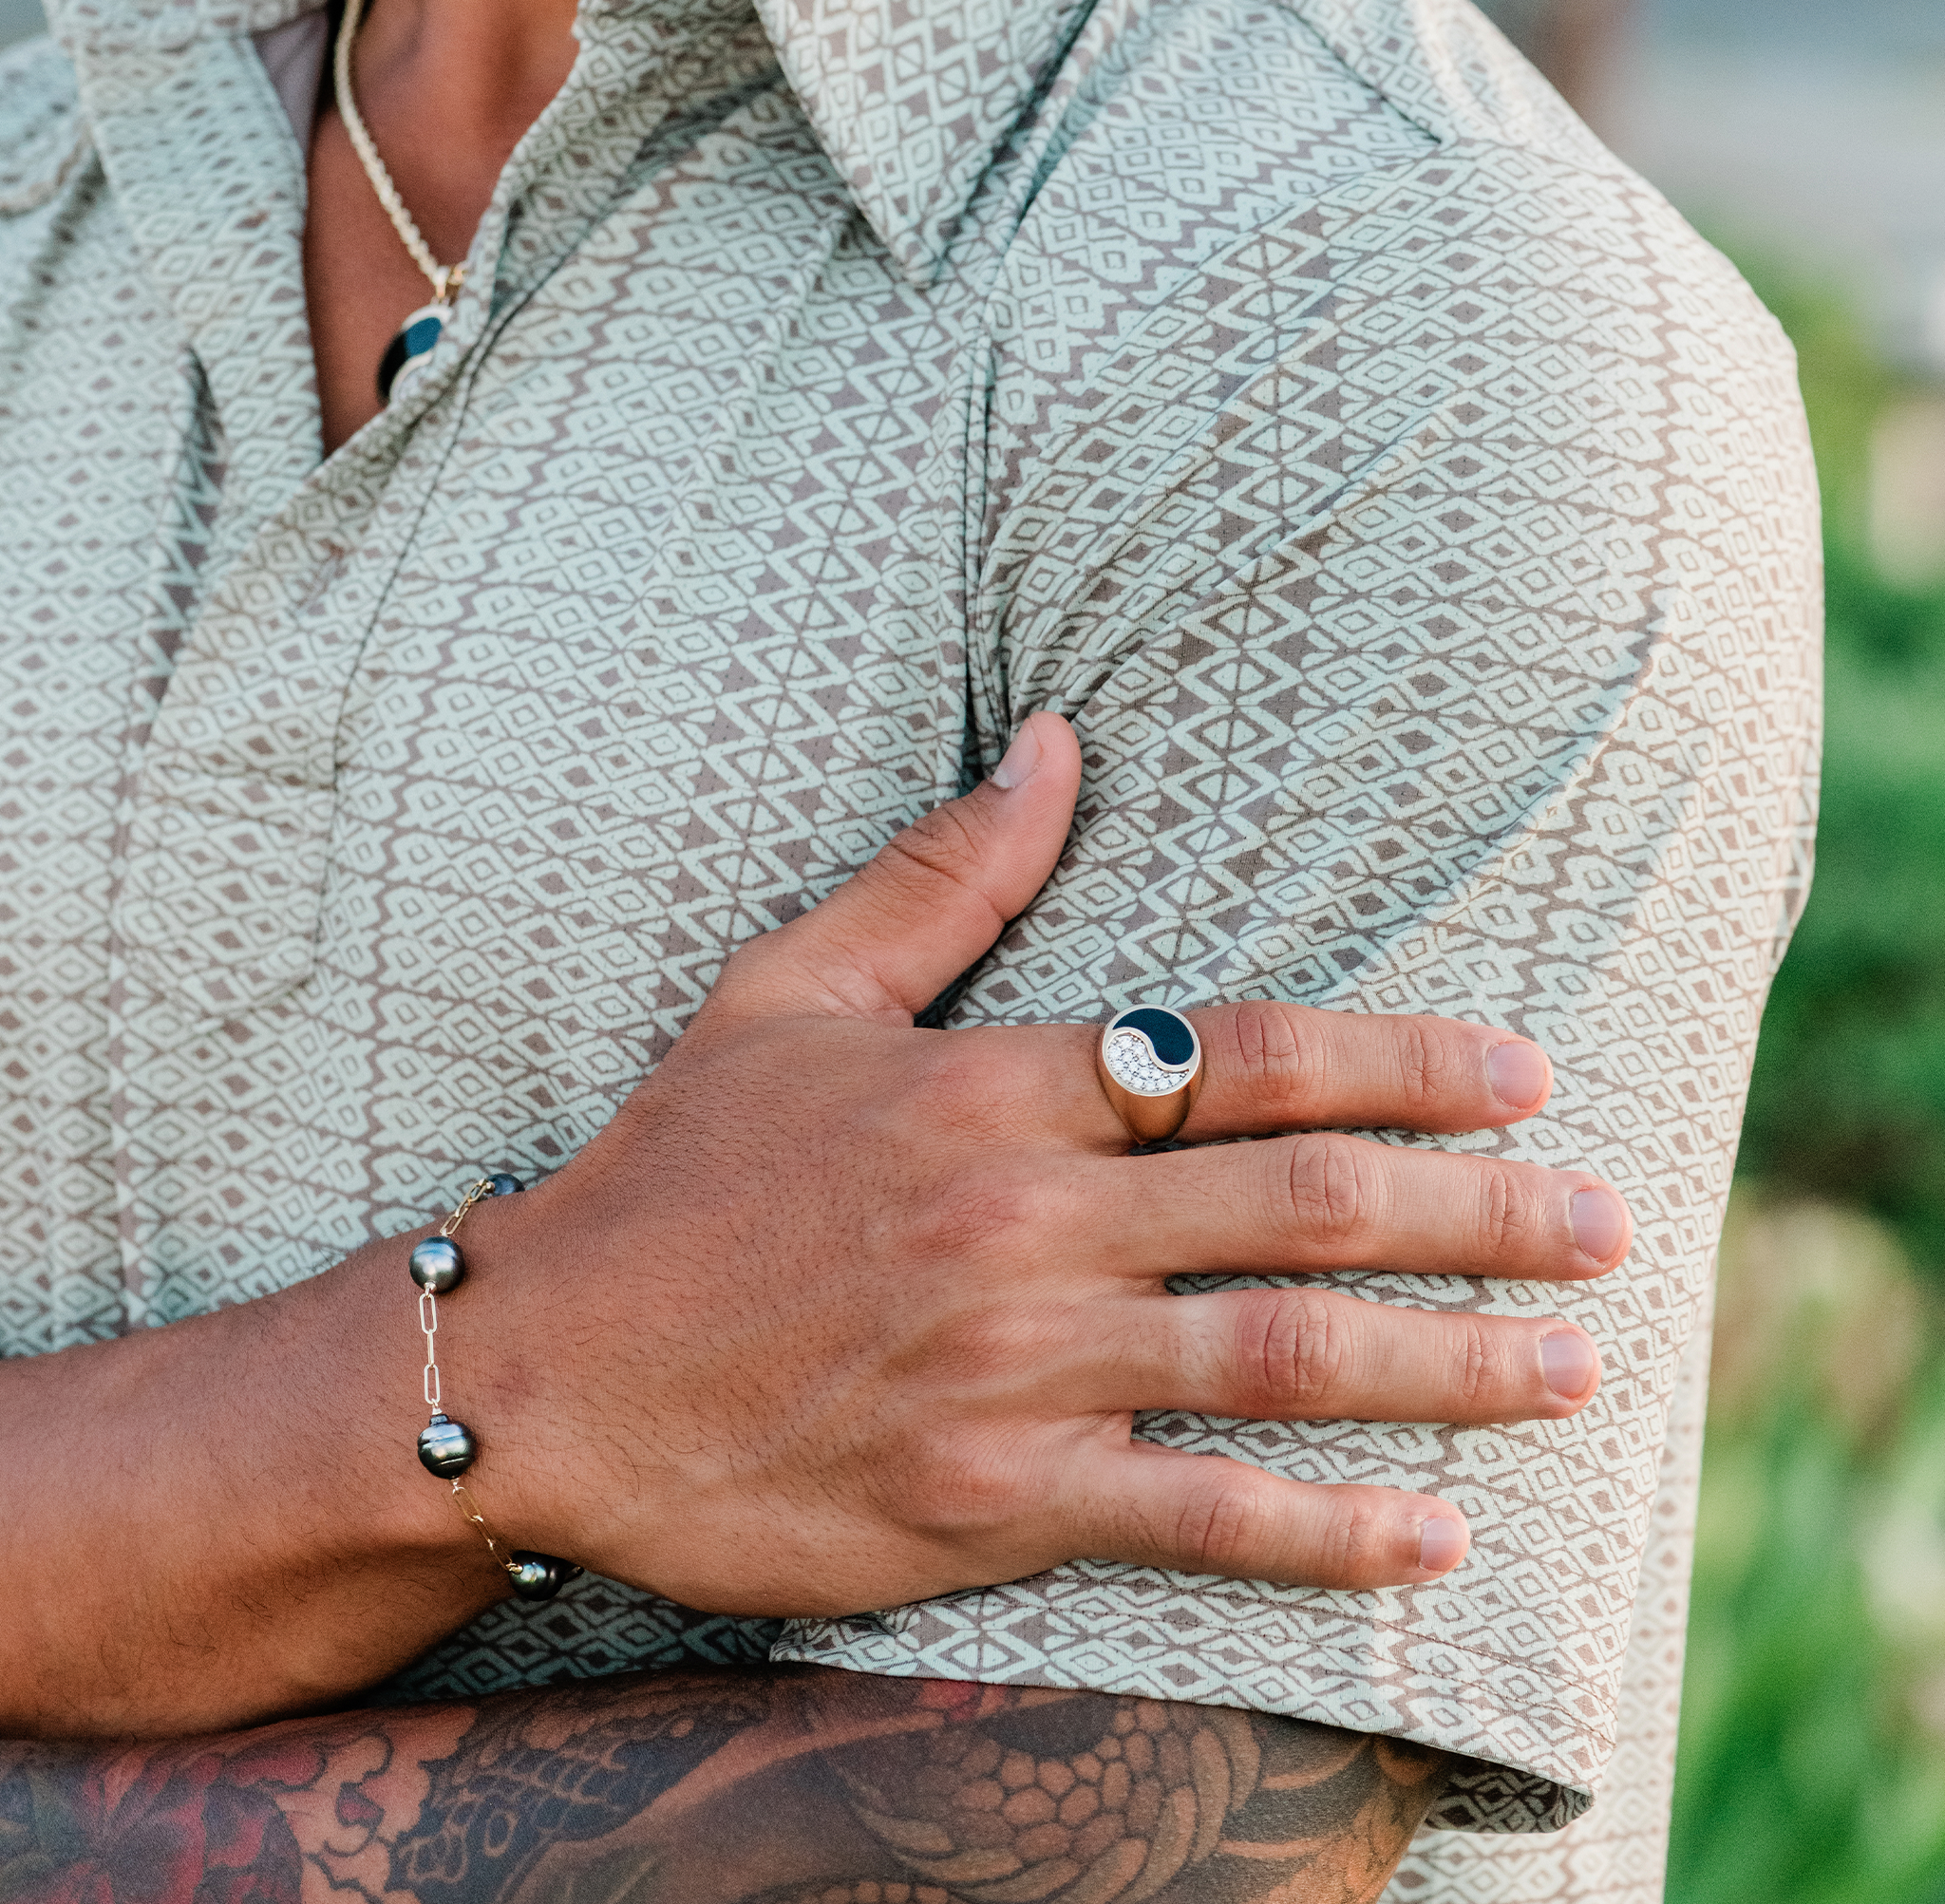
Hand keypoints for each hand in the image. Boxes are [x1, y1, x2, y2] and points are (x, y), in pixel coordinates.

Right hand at [467, 714, 1630, 1613]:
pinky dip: (1327, 1534)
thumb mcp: (787, 992)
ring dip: (1450, 1363)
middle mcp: (1028, 1224)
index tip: (1524, 1076)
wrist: (544, 1376)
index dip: (1406, 1063)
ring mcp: (1018, 1369)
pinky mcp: (990, 1501)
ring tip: (1572, 1370)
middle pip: (1306, 1201)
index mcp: (993, 1089)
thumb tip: (1057, 741)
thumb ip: (942, 873)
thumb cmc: (671, 1174)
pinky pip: (1198, 1517)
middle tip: (1607, 1224)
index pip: (1245, 1056)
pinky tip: (1429, 1538)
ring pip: (1285, 1357)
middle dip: (1482, 1211)